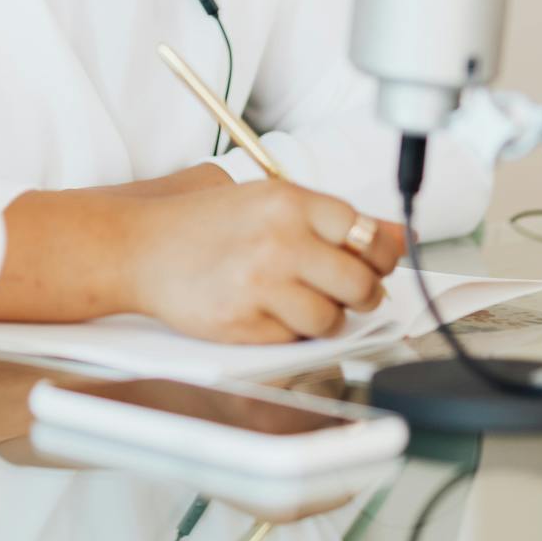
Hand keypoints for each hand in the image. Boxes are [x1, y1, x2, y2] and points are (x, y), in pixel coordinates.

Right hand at [127, 177, 404, 343]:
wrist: (141, 247)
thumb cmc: (206, 225)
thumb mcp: (270, 201)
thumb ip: (334, 219)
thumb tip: (400, 235)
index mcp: (290, 202)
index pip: (370, 235)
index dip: (379, 256)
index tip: (371, 262)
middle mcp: (279, 241)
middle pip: (362, 283)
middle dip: (362, 294)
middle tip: (344, 291)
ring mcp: (261, 284)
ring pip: (333, 319)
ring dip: (326, 318)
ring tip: (299, 301)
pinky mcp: (244, 323)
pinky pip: (296, 339)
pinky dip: (291, 332)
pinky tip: (267, 311)